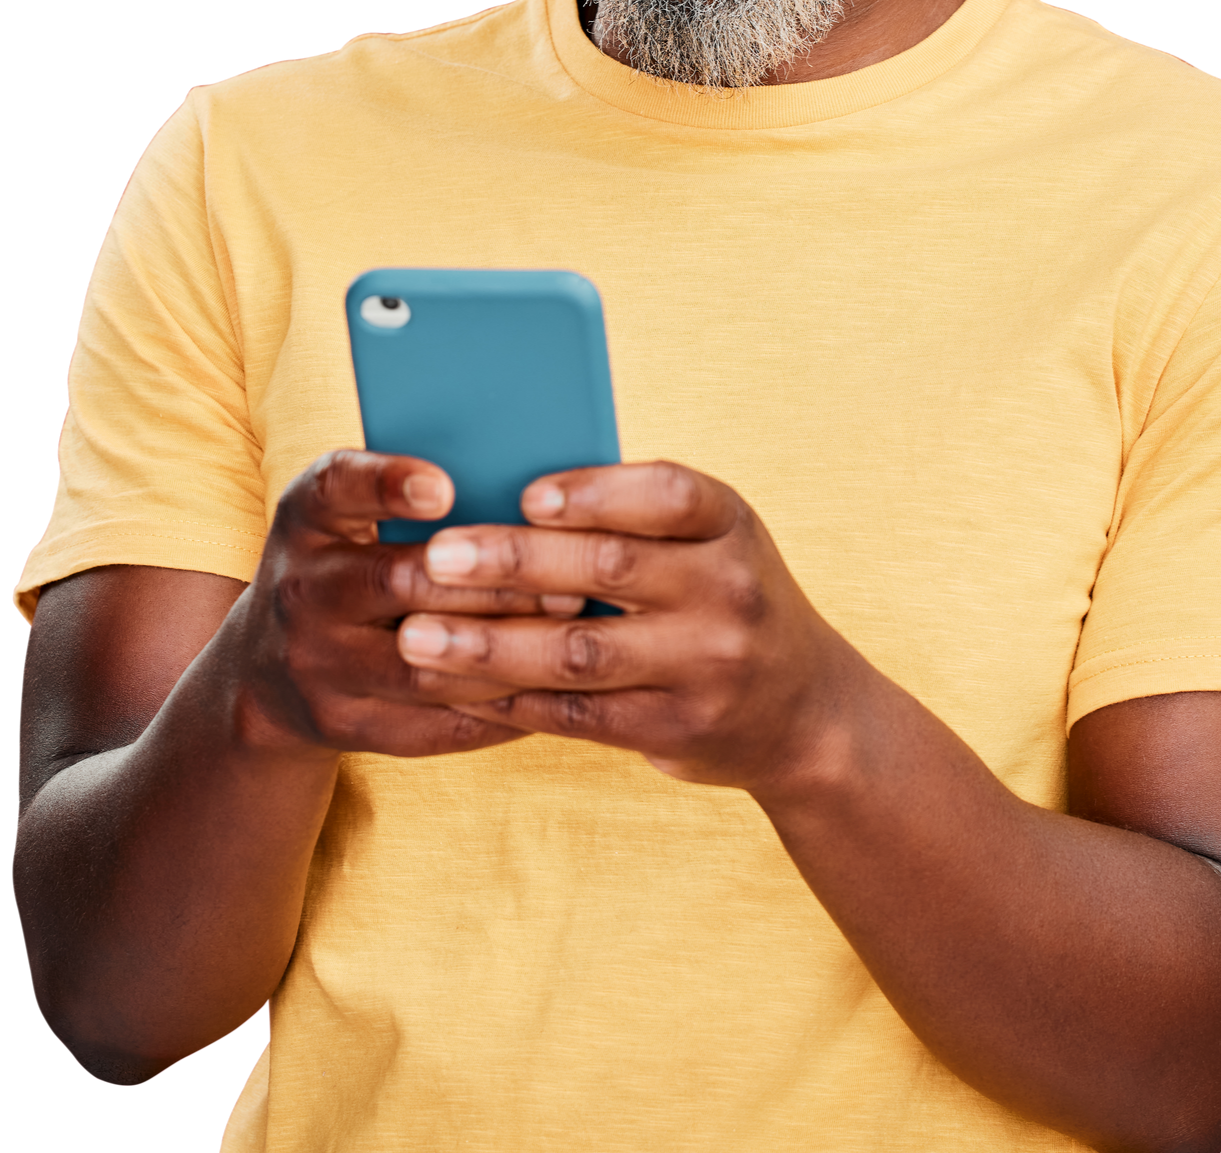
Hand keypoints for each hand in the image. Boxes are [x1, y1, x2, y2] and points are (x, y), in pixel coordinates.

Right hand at [235, 450, 582, 757]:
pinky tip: (548, 689)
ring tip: (570, 631)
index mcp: (307, 518)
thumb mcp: (347, 516)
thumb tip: (526, 473)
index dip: (388, 483)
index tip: (445, 487)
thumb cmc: (343, 566)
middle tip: (567, 579)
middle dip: (490, 582)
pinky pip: (430, 725)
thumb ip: (409, 492)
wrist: (265, 672)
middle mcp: (302, 589)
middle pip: (397, 582)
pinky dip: (495, 709)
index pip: (337, 487)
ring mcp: (316, 664)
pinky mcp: (343, 724)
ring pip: (422, 665)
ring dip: (503, 650)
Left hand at [395, 461, 863, 791]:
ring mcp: (708, 666)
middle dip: (513, 563)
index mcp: (731, 523)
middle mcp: (729, 591)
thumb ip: (633, 518)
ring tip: (418, 636)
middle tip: (435, 558)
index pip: (669, 495)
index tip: (526, 494)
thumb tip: (501, 491)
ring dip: (490, 644)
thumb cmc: (721, 597)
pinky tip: (456, 687)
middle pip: (610, 570)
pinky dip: (511, 699)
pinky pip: (579, 714)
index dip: (596, 492)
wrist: (802, 709)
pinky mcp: (678, 728)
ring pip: (581, 652)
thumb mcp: (709, 541)